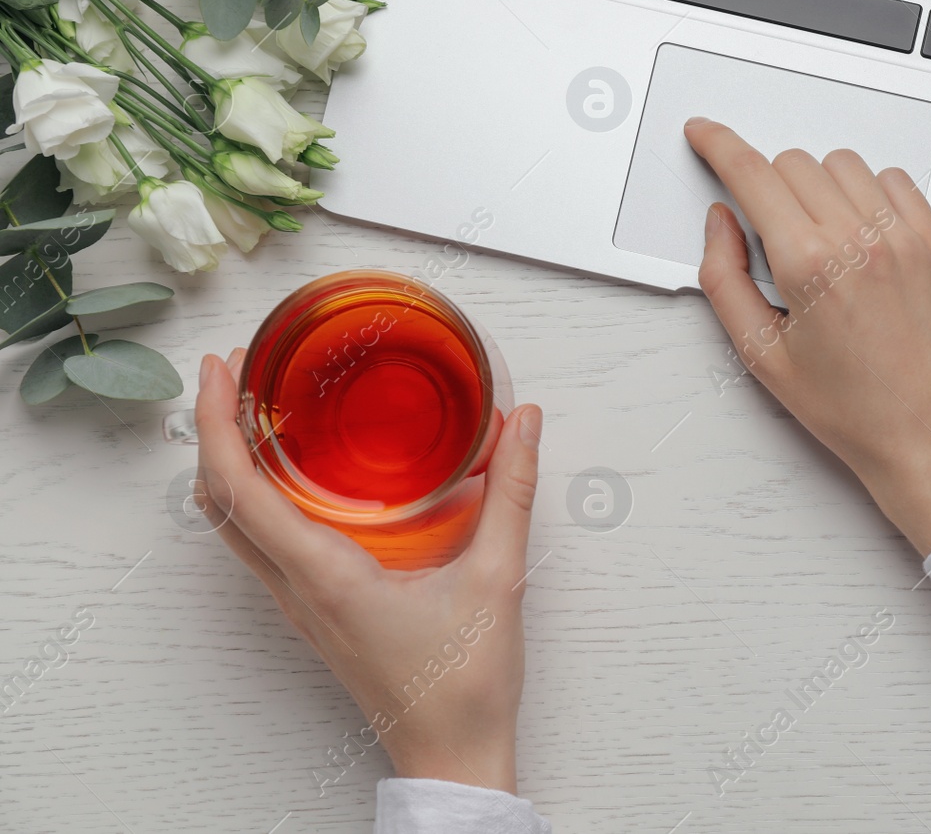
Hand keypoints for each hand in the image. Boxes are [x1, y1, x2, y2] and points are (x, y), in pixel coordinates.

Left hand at [194, 349, 542, 793]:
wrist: (454, 755)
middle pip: (220, 504)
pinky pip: (265, 546)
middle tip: (233, 373)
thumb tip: (522, 422)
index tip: (220, 370)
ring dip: (231, 465)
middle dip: (214, 432)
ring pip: (236, 529)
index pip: (240, 491)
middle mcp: (298, 591)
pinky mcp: (318, 612)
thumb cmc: (465, 686)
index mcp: (325, 577)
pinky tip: (296, 476)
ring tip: (253, 412)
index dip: (216, 424)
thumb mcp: (498, 578)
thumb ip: (512, 492)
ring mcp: (302, 606)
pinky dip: (257, 498)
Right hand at [685, 119, 930, 555]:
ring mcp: (903, 236)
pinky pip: (894, 180)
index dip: (718, 144)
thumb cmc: (852, 407)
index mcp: (809, 266)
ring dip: (818, 183)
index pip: (751, 173)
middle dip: (767, 182)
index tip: (704, 134)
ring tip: (818, 234)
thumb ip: (725, 279)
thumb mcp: (761, 355)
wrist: (929, 433)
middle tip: (769, 230)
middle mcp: (858, 240)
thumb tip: (719, 224)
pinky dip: (868, 192)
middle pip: (792, 162)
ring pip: (842, 163)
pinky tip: (859, 231)